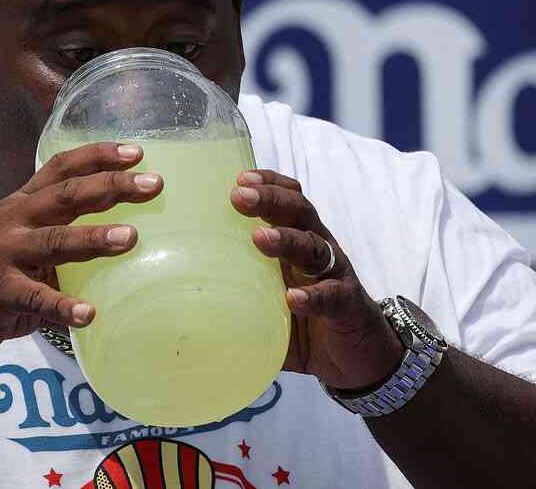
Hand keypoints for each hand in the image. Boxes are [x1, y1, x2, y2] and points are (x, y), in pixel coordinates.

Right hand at [0, 142, 162, 359]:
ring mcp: (4, 255)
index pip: (62, 168)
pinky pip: (35, 299)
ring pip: (53, 241)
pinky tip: (89, 314)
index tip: (137, 153)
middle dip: (110, 187)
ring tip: (130, 238)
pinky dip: (63, 307)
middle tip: (152, 185)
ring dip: (93, 239)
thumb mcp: (20, 239)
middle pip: (66, 195)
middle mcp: (14, 221)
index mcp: (22, 204)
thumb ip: (59, 231)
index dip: (98, 155)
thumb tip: (126, 233)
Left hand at [230, 170, 402, 389]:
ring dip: (287, 240)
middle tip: (239, 197)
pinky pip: (330, 297)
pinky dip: (312, 297)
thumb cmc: (305, 321)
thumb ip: (234, 293)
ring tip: (260, 238)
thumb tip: (177, 304)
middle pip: (299, 212)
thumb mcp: (268, 300)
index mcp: (299, 241)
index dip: (268, 184)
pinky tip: (294, 299)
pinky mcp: (347, 306)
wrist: (357, 356)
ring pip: (315, 247)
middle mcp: (319, 250)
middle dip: (270, 200)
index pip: (288, 200)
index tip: (238, 179)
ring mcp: (335, 275)